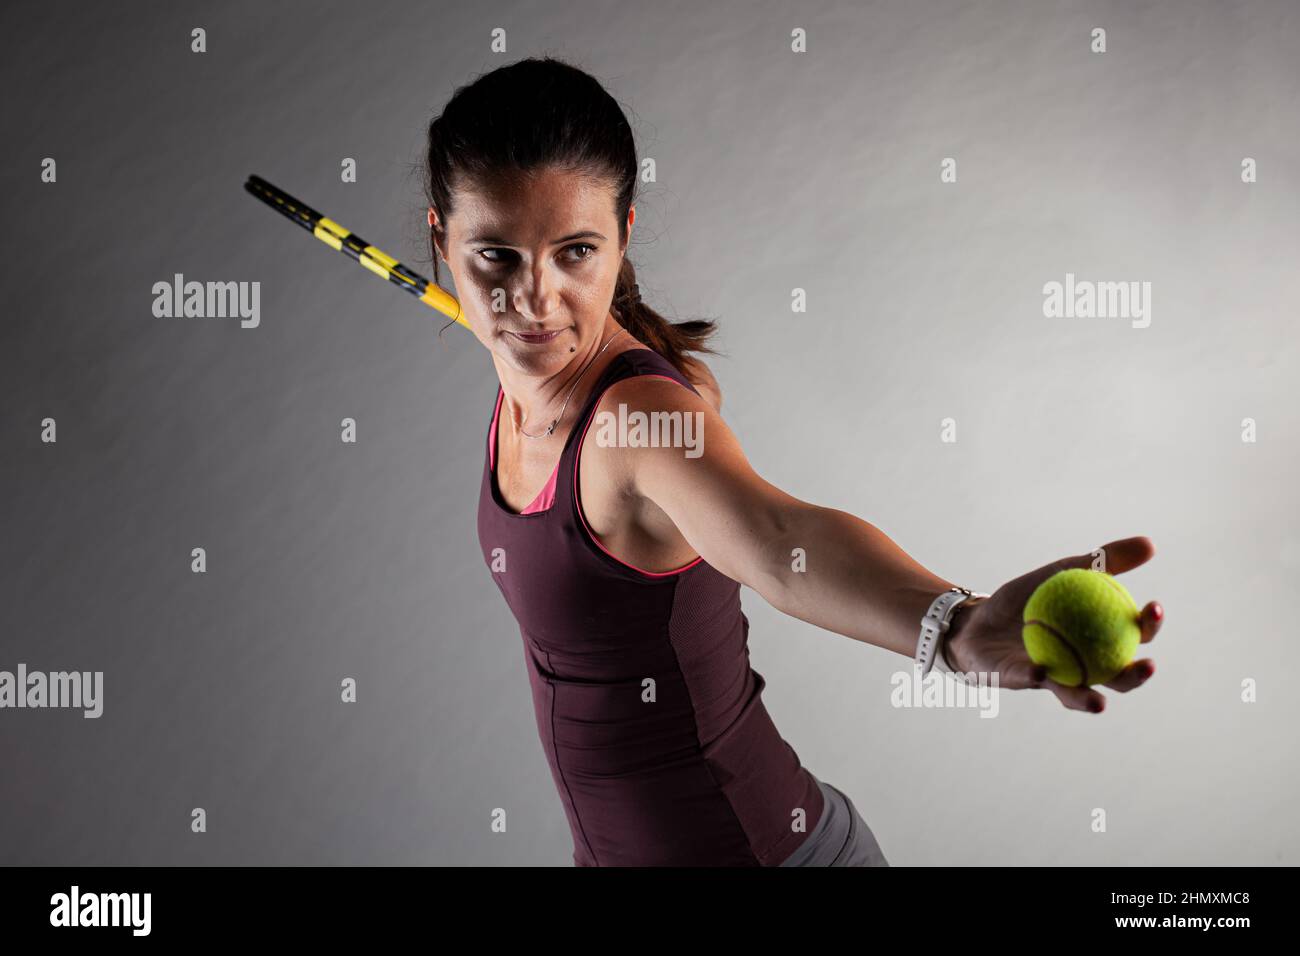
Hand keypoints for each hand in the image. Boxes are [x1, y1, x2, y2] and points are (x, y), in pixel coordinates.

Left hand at [942, 536, 1163, 713]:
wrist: (977, 619)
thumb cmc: (1026, 599)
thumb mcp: (1062, 572)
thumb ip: (1102, 560)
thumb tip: (1150, 544)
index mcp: (1098, 641)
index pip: (1134, 637)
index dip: (1149, 626)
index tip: (1153, 607)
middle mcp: (1083, 667)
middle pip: (1118, 677)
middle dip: (1137, 676)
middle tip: (1148, 665)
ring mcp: (1055, 678)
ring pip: (1078, 693)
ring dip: (1088, 700)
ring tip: (1099, 703)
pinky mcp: (1021, 681)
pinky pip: (1030, 681)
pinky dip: (1035, 676)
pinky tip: (1040, 670)